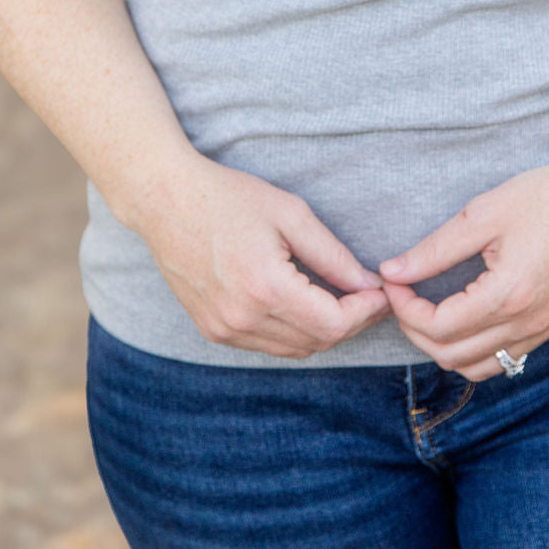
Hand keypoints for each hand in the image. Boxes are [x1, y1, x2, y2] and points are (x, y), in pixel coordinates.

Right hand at [137, 154, 392, 357]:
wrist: (165, 201)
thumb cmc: (230, 198)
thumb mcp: (291, 214)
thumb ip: (333, 255)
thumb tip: (368, 284)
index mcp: (266, 288)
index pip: (333, 323)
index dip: (366, 312)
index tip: (382, 292)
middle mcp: (243, 318)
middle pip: (317, 341)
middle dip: (352, 322)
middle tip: (370, 295)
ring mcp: (224, 329)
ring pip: (294, 350)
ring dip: (324, 330)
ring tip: (343, 299)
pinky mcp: (212, 330)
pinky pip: (267, 345)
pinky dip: (293, 332)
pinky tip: (304, 303)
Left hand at [378, 151, 548, 379]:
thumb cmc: (547, 196)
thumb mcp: (483, 215)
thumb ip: (435, 250)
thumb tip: (393, 271)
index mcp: (508, 295)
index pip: (438, 327)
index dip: (405, 308)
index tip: (394, 281)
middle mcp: (528, 323)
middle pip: (452, 356)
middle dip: (416, 329)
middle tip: (404, 294)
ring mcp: (545, 329)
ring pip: (478, 367)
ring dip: (444, 347)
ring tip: (428, 310)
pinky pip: (505, 359)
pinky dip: (475, 350)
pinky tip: (464, 318)